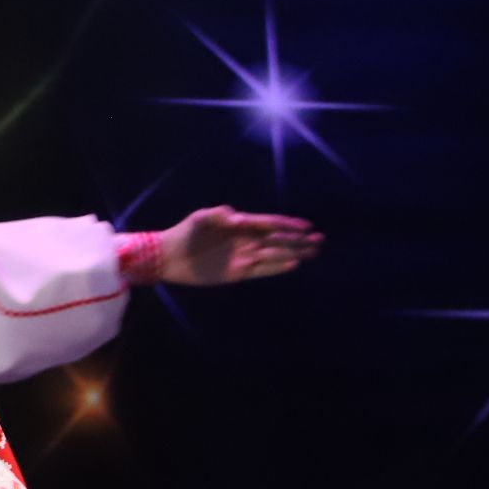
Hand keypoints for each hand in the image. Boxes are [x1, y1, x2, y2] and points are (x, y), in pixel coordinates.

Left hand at [153, 206, 322, 284]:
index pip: (269, 224)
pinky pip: (262, 270)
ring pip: (274, 254)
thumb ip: (219, 216)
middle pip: (277, 239)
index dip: (288, 224)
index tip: (307, 225)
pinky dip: (277, 267)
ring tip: (313, 251)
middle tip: (320, 239)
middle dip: (298, 239)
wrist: (168, 256)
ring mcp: (243, 257)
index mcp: (239, 225)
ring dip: (294, 252)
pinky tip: (293, 264)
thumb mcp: (200, 219)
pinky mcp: (238, 273)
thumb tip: (239, 219)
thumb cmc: (184, 233)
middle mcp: (245, 241)